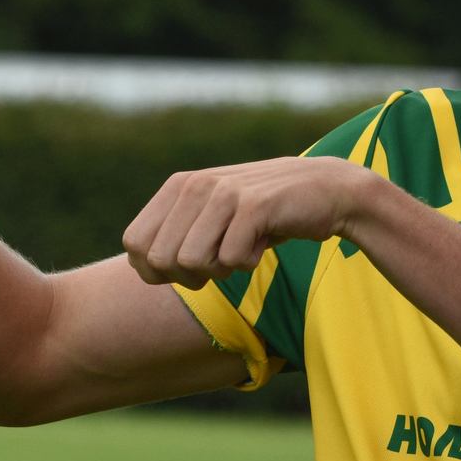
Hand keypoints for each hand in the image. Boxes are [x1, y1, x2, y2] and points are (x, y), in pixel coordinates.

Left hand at [122, 156, 375, 288]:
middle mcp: (195, 185)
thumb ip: (176, 235)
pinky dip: (249, 263)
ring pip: (191, 263)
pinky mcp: (254, 206)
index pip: (134, 245)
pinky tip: (263, 242)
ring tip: (243, 248)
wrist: (327, 192)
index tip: (190, 267)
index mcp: (178, 186)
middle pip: (160, 260)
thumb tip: (141, 269)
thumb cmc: (264, 216)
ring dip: (220, 270)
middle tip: (220, 261)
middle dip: (189, 276)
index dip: (157, 270)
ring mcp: (224, 193)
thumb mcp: (212, 218)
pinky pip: (231, 260)